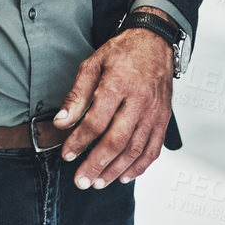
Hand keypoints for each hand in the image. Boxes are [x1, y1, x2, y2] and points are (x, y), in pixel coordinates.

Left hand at [54, 20, 173, 188]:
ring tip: (98, 182)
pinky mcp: (163, 118)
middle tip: (81, 180)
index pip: (96, 121)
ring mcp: (154, 111)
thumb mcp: (93, 64)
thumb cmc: (123, 52)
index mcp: (118, 84)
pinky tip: (125, 176)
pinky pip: (154, 147)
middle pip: (117, 140)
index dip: (80, 141)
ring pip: (136, 148)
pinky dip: (140, 166)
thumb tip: (62, 122)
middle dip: (97, 164)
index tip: (67, 154)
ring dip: (116, 170)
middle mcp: (139, 100)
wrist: (155, 41)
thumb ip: (77, 95)